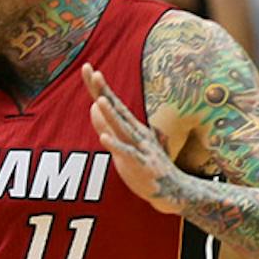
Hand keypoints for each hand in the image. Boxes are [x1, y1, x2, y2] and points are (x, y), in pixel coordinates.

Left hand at [86, 66, 184, 213]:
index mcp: (130, 126)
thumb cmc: (143, 165)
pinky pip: (127, 153)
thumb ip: (107, 124)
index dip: (98, 86)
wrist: (171, 190)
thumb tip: (93, 104)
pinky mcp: (141, 164)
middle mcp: (135, 132)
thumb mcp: (121, 142)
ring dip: (111, 114)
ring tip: (100, 100)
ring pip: (122, 128)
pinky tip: (104, 137)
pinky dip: (116, 145)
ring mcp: (140, 147)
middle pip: (116, 108)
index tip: (87, 68)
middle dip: (103, 91)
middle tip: (93, 72)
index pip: (111, 102)